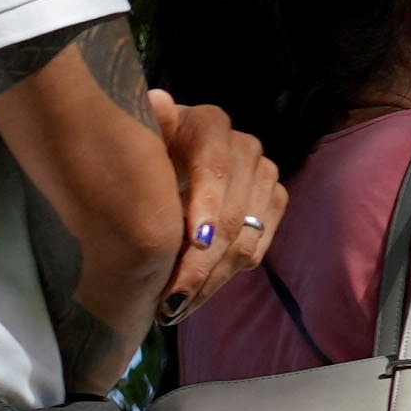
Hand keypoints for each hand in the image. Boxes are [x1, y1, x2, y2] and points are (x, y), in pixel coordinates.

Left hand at [157, 98, 287, 291]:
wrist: (164, 158)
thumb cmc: (143, 150)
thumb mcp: (137, 136)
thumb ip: (146, 125)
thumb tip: (158, 104)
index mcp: (209, 124)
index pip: (214, 166)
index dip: (206, 205)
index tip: (192, 241)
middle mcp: (244, 147)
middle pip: (230, 215)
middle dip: (198, 264)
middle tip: (167, 299)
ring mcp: (264, 176)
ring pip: (244, 240)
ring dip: (209, 280)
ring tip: (174, 306)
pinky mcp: (273, 203)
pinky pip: (256, 249)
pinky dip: (224, 277)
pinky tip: (195, 295)